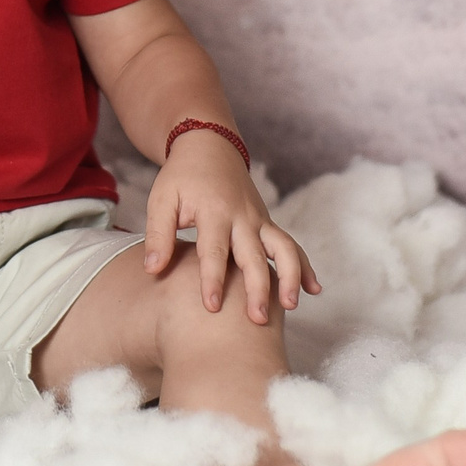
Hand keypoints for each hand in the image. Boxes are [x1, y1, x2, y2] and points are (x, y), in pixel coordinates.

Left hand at [143, 127, 320, 322]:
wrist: (209, 147)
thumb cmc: (181, 178)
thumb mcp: (161, 200)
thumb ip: (158, 234)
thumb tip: (152, 269)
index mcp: (213, 210)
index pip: (213, 250)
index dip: (212, 279)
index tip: (212, 307)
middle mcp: (242, 216)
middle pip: (253, 255)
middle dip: (257, 287)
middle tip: (257, 319)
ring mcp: (259, 220)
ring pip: (283, 248)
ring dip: (289, 276)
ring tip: (290, 306)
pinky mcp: (267, 224)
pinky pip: (290, 245)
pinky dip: (304, 266)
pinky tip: (313, 289)